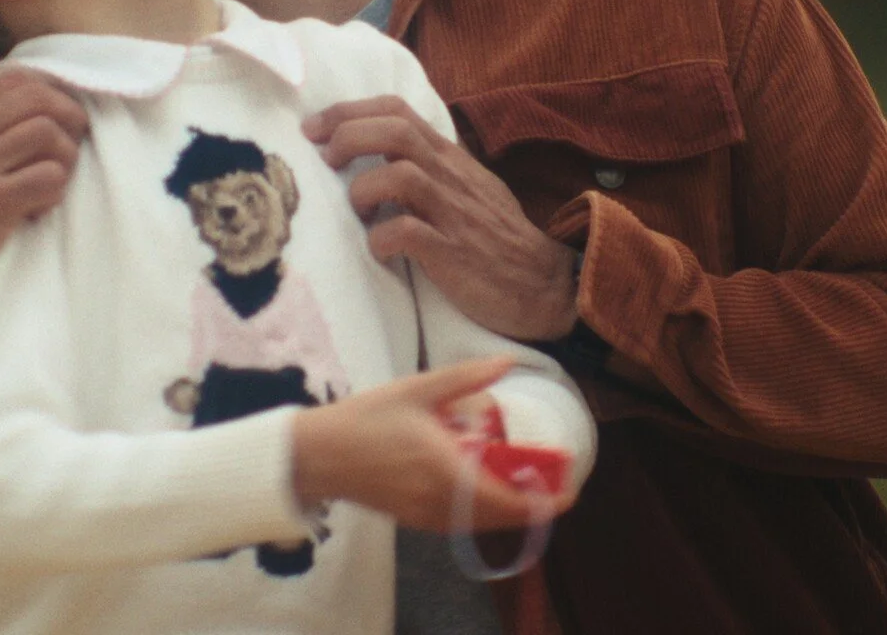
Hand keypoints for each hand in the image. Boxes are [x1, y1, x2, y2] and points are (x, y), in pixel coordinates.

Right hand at [0, 68, 88, 317]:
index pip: (15, 80)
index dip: (49, 99)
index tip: (57, 123)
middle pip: (38, 98)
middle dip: (68, 120)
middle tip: (70, 149)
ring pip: (49, 134)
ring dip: (64, 160)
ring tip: (51, 185)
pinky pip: (49, 178)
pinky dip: (55, 193)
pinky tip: (38, 209)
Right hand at [290, 357, 574, 531]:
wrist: (317, 455)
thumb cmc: (365, 419)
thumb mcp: (418, 389)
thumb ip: (466, 377)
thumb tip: (508, 362)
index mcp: (448, 473)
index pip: (510, 503)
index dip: (546, 502)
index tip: (569, 490)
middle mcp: (442, 504)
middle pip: (502, 518)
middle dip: (534, 506)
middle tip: (552, 482)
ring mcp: (427, 516)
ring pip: (482, 523)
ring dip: (508, 508)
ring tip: (524, 481)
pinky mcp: (414, 519)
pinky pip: (461, 522)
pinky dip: (482, 509)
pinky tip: (483, 484)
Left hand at [304, 96, 578, 340]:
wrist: (545, 284)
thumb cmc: (496, 237)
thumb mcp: (466, 186)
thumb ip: (429, 165)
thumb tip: (378, 155)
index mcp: (449, 157)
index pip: (397, 110)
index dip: (348, 111)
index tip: (314, 128)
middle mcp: (450, 176)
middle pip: (393, 130)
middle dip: (346, 136)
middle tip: (324, 160)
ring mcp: (452, 213)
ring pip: (399, 174)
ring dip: (362, 189)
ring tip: (357, 211)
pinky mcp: (453, 253)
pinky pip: (407, 233)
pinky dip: (381, 239)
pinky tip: (379, 251)